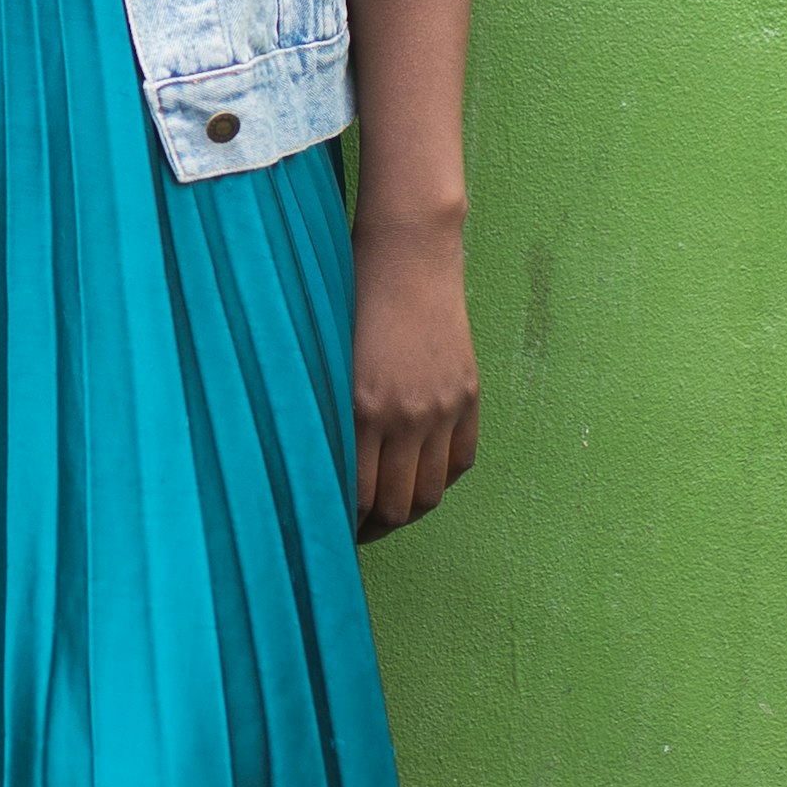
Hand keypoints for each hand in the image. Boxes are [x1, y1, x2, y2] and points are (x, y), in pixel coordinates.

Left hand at [351, 205, 480, 538]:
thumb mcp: (326, 362)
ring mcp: (441, 409)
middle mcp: (404, 417)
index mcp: (359, 410)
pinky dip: (441, 479)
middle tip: (356, 529)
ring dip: (408, 512)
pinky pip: (461, 461)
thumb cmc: (351, 301)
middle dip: (373, 528)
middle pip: (395, 507)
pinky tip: (421, 477)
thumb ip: (327, 416)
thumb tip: (318, 470)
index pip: (354, 497)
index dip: (342, 523)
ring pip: (430, 493)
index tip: (329, 528)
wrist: (407, 257)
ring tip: (389, 511)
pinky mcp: (468, 395)